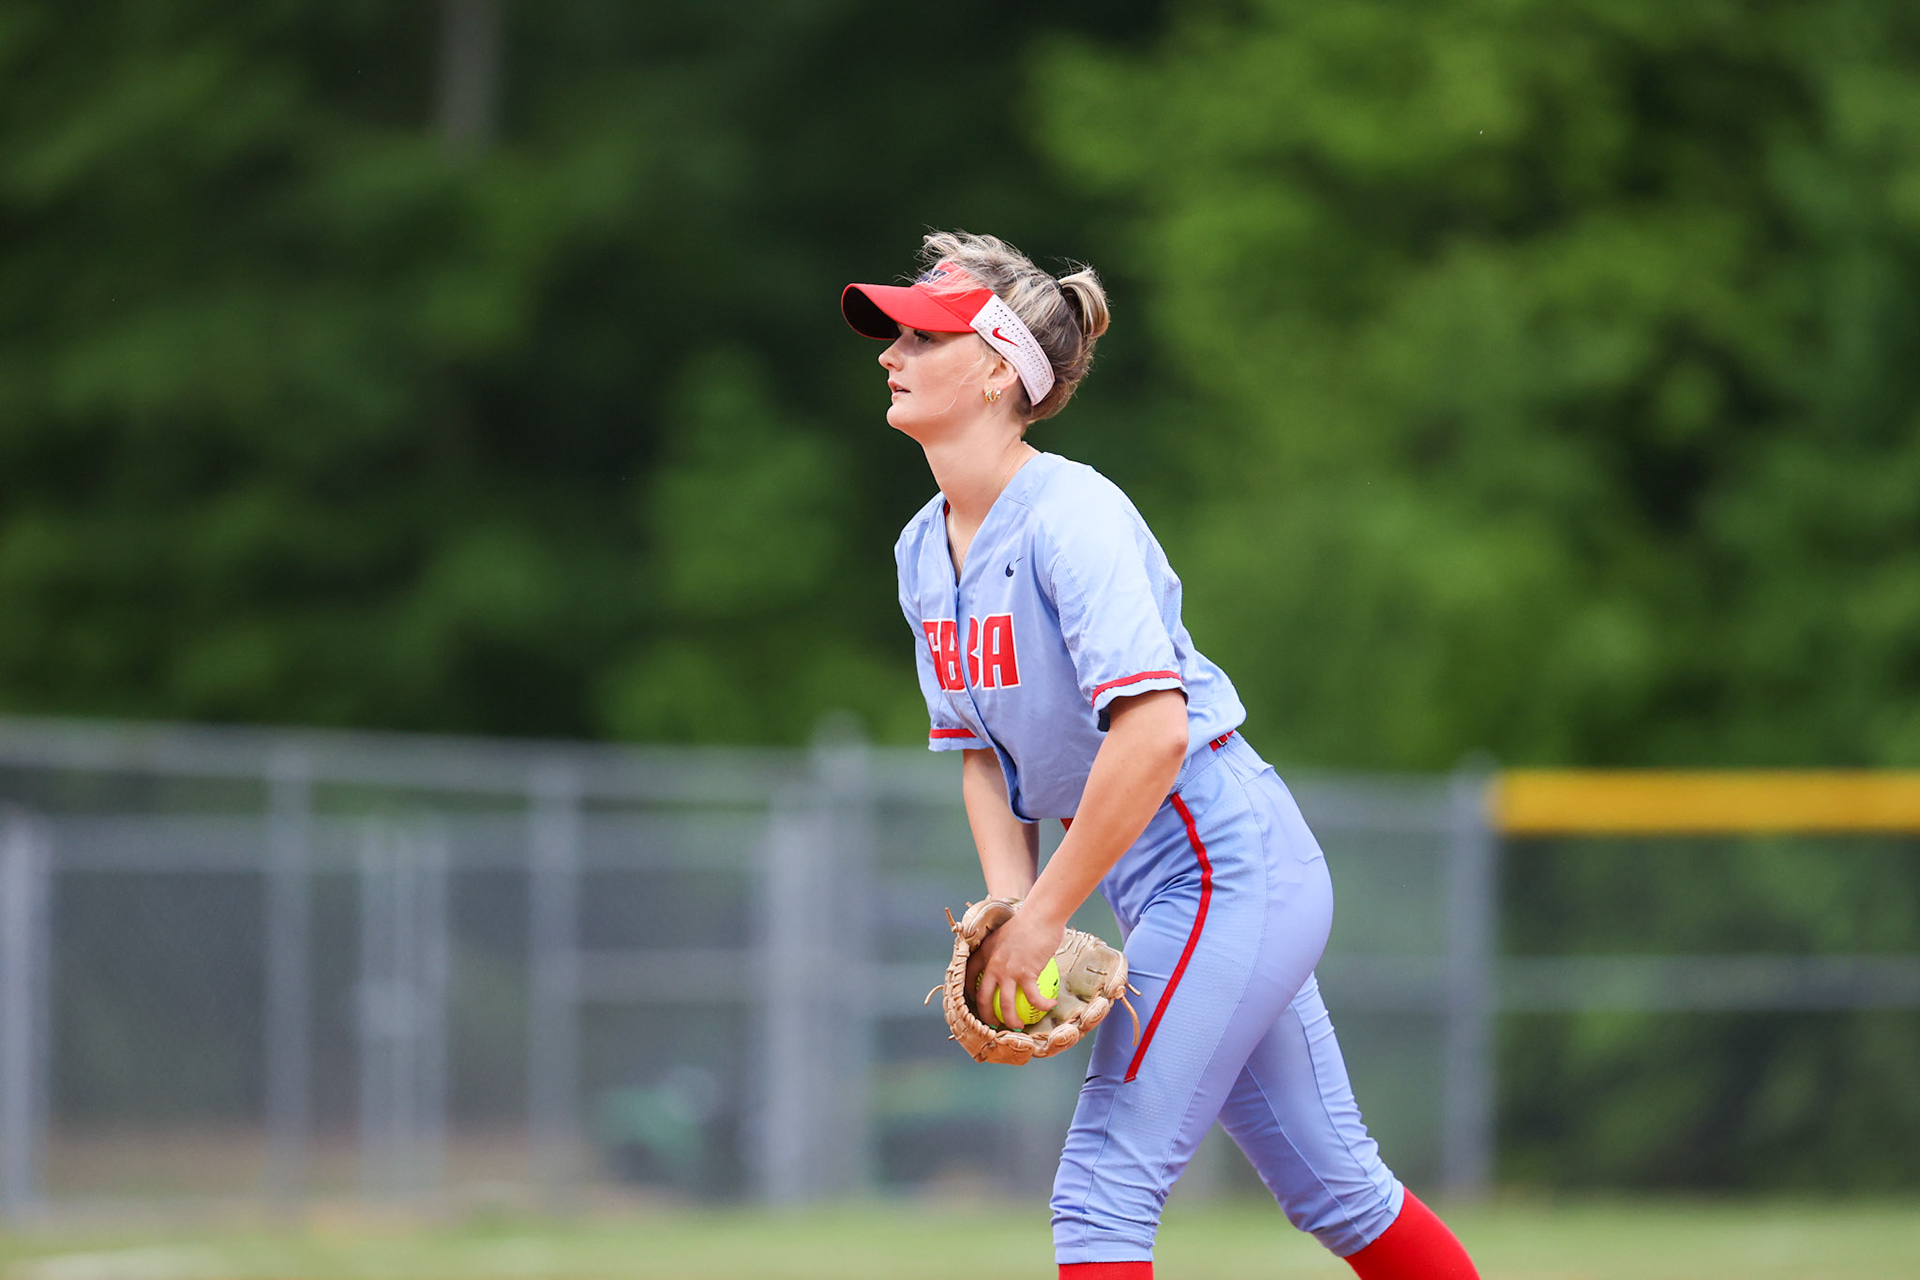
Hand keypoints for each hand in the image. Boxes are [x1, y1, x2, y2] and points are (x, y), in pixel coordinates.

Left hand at [969, 906, 1062, 1027]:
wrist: (1040, 915)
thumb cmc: (1027, 920)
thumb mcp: (1004, 933)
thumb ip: (1001, 949)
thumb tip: (1008, 959)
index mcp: (984, 953)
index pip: (969, 976)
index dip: (969, 992)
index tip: (977, 1001)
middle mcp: (992, 965)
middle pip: (982, 999)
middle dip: (987, 1017)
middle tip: (996, 1023)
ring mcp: (1007, 971)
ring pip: (1005, 1006)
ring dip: (1012, 1020)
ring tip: (1020, 1025)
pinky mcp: (1026, 974)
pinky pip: (1034, 998)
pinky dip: (1043, 1004)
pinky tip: (1050, 1005)